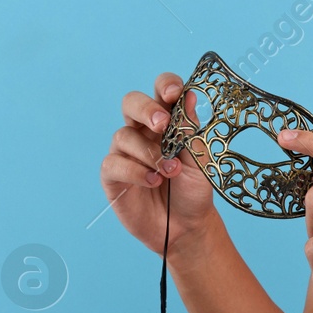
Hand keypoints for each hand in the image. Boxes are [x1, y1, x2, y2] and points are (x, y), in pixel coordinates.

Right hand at [100, 73, 218, 255]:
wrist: (186, 227)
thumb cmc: (193, 190)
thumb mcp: (199, 159)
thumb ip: (191, 130)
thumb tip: (189, 97)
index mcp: (166, 121)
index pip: (161, 92)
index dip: (165, 86)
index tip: (175, 94)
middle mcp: (142, 132)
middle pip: (131, 102)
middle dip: (145, 109)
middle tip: (162, 125)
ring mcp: (125, 152)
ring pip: (123, 135)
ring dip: (149, 153)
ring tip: (170, 172)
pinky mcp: (113, 176)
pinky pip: (114, 163)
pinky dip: (135, 171)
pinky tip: (153, 182)